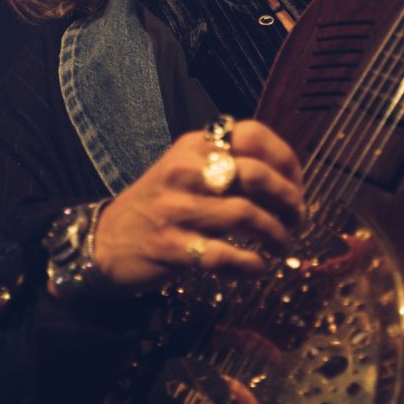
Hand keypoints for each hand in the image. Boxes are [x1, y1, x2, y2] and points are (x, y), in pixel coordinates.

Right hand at [85, 120, 303, 292]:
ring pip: (245, 214)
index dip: (285, 161)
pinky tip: (258, 267)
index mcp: (194, 146)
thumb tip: (285, 176)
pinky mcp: (171, 247)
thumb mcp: (187, 169)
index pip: (252, 136)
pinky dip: (250, 264)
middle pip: (255, 175)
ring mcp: (176, 209)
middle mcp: (185, 171)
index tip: (297, 184)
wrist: (105, 241)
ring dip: (275, 235)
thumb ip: (228, 165)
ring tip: (282, 246)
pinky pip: (224, 255)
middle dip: (288, 200)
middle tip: (298, 219)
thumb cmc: (160, 204)